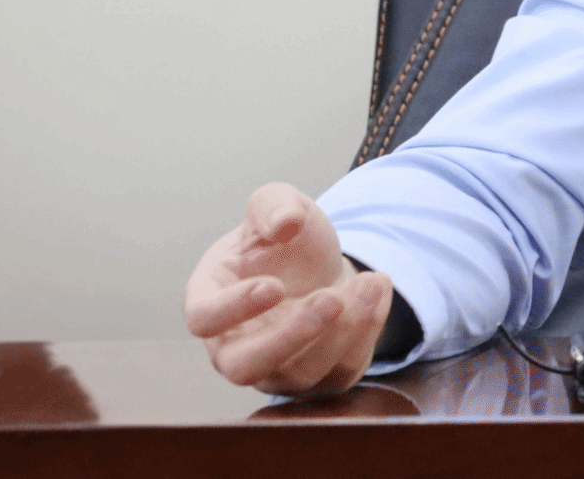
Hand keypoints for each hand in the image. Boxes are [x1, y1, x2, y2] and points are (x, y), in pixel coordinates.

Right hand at [184, 183, 393, 396]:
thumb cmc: (284, 240)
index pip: (204, 319)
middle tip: (332, 299)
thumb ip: (273, 205)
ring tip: (371, 283)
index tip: (274, 286)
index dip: (233, 309)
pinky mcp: (318, 379)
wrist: (320, 264)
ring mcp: (276, 370)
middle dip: (292, 335)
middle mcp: (235, 346)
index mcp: (211, 299)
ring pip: (300, 374)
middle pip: (244, 367)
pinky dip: (367, 333)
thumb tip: (284, 222)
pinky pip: (341, 372)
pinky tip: (379, 290)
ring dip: (343, 331)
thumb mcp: (277, 204)